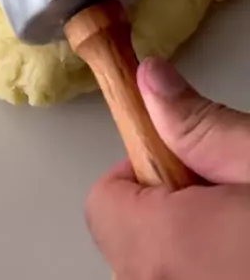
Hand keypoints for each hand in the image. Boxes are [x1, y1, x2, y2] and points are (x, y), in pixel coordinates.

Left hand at [86, 57, 249, 278]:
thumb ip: (199, 124)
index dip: (140, 167)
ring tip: (238, 228)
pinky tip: (239, 255)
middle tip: (222, 196)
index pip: (102, 201)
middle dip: (165, 206)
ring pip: (151, 264)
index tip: (180, 156)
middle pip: (124, 235)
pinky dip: (198, 266)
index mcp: (166, 247)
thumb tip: (148, 79)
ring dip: (182, 242)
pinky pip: (175, 279)